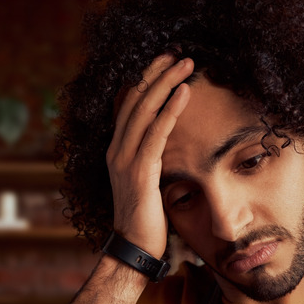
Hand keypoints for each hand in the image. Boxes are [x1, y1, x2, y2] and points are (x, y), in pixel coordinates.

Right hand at [106, 55, 193, 258]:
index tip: (165, 63)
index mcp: (117, 150)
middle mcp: (116, 149)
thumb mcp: (147, 182)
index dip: (146, 81)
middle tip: (178, 54)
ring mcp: (125, 159)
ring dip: (166, 82)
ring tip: (186, 64)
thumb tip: (169, 147)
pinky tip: (184, 92)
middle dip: (157, 73)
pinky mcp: (140, 171)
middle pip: (135, 99)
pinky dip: (170, 109)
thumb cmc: (145, 220)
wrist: (134, 249)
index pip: (129, 105)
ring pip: (144, 109)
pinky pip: (156, 133)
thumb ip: (152, 160)